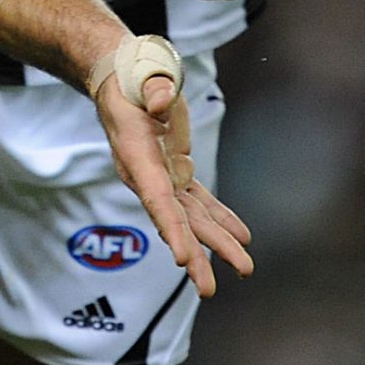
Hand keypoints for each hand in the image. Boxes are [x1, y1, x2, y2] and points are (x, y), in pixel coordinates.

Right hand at [90, 36, 253, 298]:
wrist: (121, 79)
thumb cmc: (133, 76)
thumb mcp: (143, 74)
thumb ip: (154, 88)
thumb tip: (163, 103)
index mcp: (138, 156)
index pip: (156, 199)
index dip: (170, 229)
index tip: (184, 258)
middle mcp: (147, 175)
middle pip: (175, 220)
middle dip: (195, 254)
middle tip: (209, 290)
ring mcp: (162, 176)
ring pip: (191, 217)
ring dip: (216, 243)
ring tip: (244, 268)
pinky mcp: (175, 172)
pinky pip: (198, 203)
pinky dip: (219, 219)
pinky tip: (240, 236)